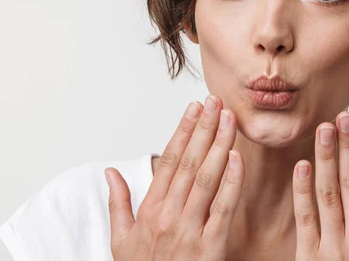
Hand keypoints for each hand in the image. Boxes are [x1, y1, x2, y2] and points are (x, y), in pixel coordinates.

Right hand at [104, 95, 243, 260]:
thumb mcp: (120, 240)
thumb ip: (117, 202)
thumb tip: (110, 172)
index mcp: (149, 210)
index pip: (167, 161)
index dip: (182, 131)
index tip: (193, 108)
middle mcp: (168, 215)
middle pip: (188, 163)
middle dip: (203, 129)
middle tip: (215, 102)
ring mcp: (188, 230)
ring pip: (205, 179)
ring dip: (218, 145)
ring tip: (229, 119)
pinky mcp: (209, 247)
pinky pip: (222, 209)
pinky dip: (230, 182)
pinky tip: (237, 158)